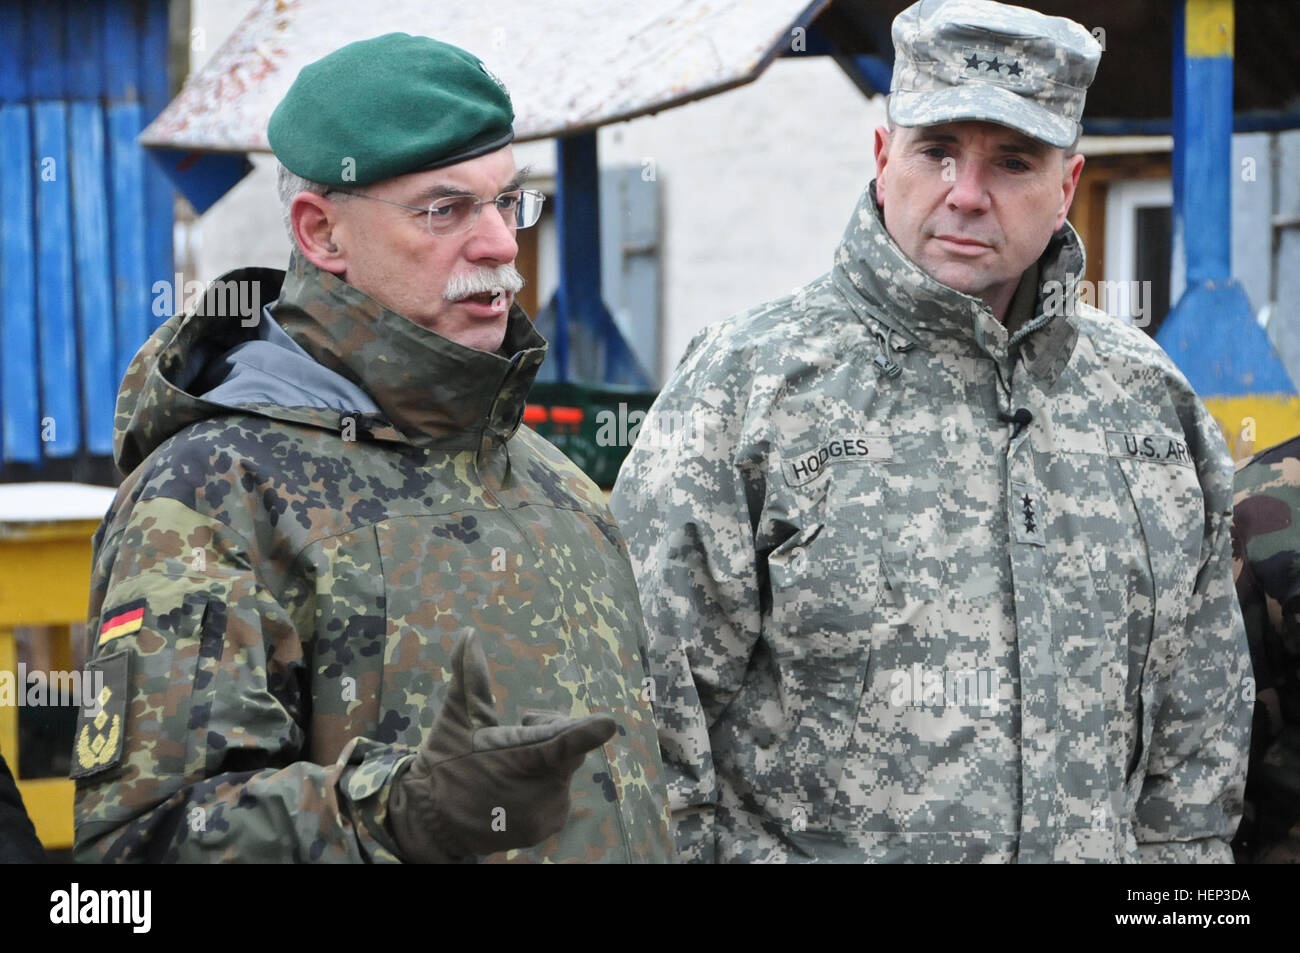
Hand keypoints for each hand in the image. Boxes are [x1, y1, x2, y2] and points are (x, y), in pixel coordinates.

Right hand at [387, 632, 615, 861]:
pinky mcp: (548, 826)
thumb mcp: (455, 718)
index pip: (561, 740)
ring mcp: (546, 811)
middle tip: (513, 740)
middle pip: (570, 747)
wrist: (432, 822)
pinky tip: (515, 788)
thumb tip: (468, 634)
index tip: (607, 723)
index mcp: (520, 756)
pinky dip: (545, 786)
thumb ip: (469, 677)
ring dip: (547, 763)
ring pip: (565, 770)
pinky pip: (560, 794)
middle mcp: (539, 788)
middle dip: (550, 735)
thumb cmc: (445, 763)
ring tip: (509, 770)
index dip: (586, 731)